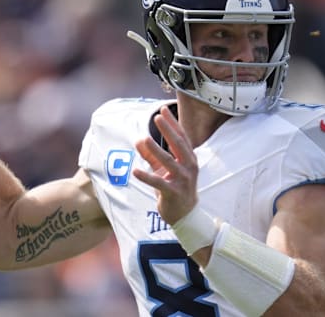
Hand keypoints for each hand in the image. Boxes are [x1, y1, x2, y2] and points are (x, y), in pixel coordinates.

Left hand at [133, 106, 198, 224]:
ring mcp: (183, 180)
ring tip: (144, 138)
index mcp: (189, 158)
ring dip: (156, 150)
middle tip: (157, 117)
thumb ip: (150, 155)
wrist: (185, 215)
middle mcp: (189, 167)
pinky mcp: (173, 193)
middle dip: (167, 130)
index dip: (172, 123)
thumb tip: (138, 139)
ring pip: (168, 161)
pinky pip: (159, 183)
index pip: (181, 136)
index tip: (163, 109)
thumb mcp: (162, 170)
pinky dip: (147, 177)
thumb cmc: (174, 188)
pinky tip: (135, 170)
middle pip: (178, 144)